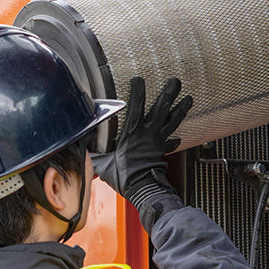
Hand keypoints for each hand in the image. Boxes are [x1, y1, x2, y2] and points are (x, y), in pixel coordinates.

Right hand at [92, 77, 191, 222]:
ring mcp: (158, 141)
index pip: (137, 105)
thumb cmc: (124, 176)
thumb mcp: (103, 163)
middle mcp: (148, 133)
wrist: (143, 189)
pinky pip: (171, 142)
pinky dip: (175, 139)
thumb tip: (80, 148)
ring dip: (181, 109)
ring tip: (189, 99)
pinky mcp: (162, 151)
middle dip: (170, 93)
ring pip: (172, 121)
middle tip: (176, 81)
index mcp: (133, 131)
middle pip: (162, 108)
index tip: (139, 79)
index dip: (138, 90)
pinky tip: (178, 137)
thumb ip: (93, 153)